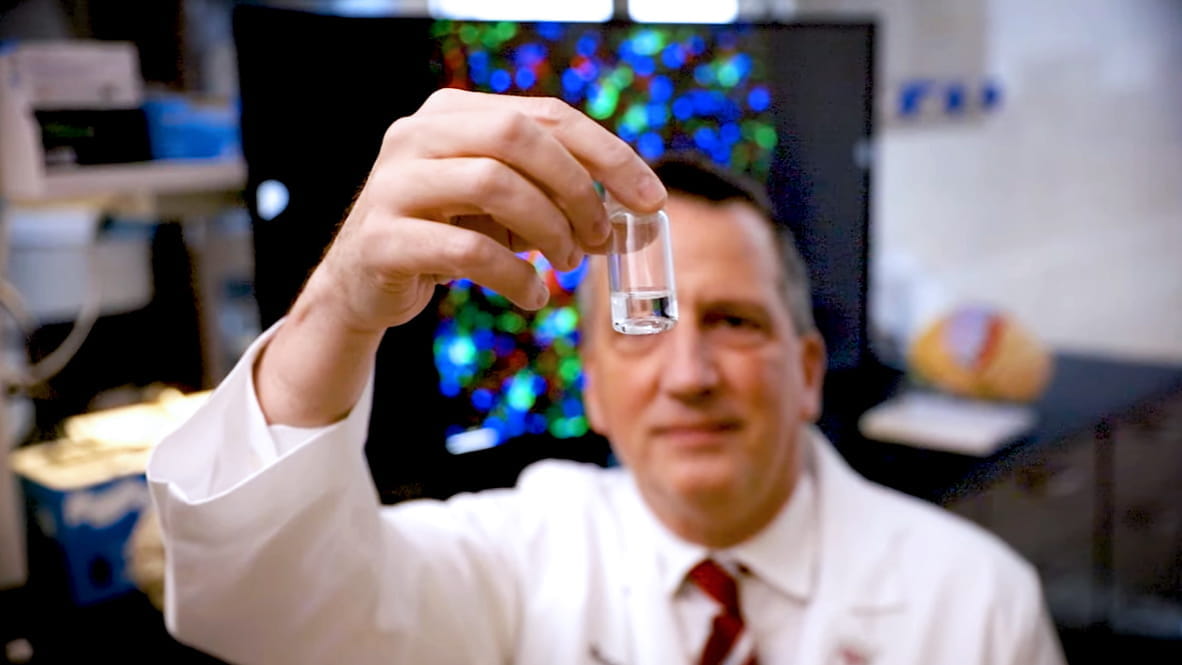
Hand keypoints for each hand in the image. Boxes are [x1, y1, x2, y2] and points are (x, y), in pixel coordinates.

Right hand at [257, 89, 666, 425]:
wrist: (362, 286)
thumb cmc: (443, 236)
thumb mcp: (496, 203)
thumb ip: (545, 187)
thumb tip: (624, 202)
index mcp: (451, 113)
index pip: (545, 115)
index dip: (608, 154)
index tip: (650, 198)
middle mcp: (417, 135)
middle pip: (518, 137)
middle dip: (577, 189)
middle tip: (602, 237)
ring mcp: (393, 183)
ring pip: (492, 183)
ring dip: (548, 230)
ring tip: (567, 265)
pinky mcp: (382, 238)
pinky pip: (466, 250)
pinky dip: (514, 276)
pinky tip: (532, 296)